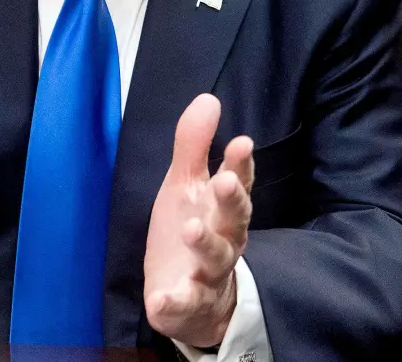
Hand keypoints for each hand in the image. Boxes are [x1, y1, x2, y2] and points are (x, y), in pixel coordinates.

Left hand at [143, 94, 253, 348]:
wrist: (196, 299)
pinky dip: (173, 302)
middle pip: (235, 220)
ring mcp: (208, 273)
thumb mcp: (186, 185)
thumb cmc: (193, 230)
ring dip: (205, 243)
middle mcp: (224, 238)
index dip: (240, 164)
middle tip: (226, 182)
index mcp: (222, 208)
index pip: (237, 183)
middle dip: (232, 201)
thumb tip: (208, 98)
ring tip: (191, 228)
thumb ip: (194, 145)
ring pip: (216, 259)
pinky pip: (185, 303)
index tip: (241, 142)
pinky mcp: (189, 302)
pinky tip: (159, 298)